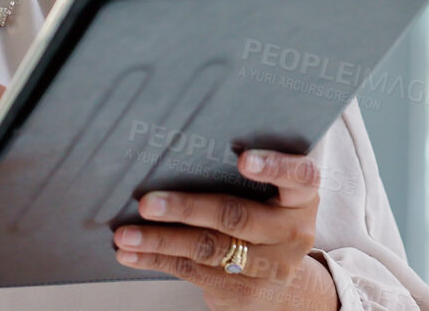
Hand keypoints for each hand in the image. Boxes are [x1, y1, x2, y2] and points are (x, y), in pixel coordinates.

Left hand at [110, 148, 338, 309]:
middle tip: (147, 202)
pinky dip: (157, 260)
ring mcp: (269, 266)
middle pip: (237, 217)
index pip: (300, 176)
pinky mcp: (243, 291)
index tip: (243, 159)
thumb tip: (179, 137)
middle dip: (186, 209)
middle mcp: (291, 232)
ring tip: (126, 234)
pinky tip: (131, 253)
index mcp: (302, 198)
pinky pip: (193, 271)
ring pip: (208, 249)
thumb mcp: (273, 195)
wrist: (285, 286)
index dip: (275, 167)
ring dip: (160, 240)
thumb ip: (246, 172)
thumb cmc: (266, 219)